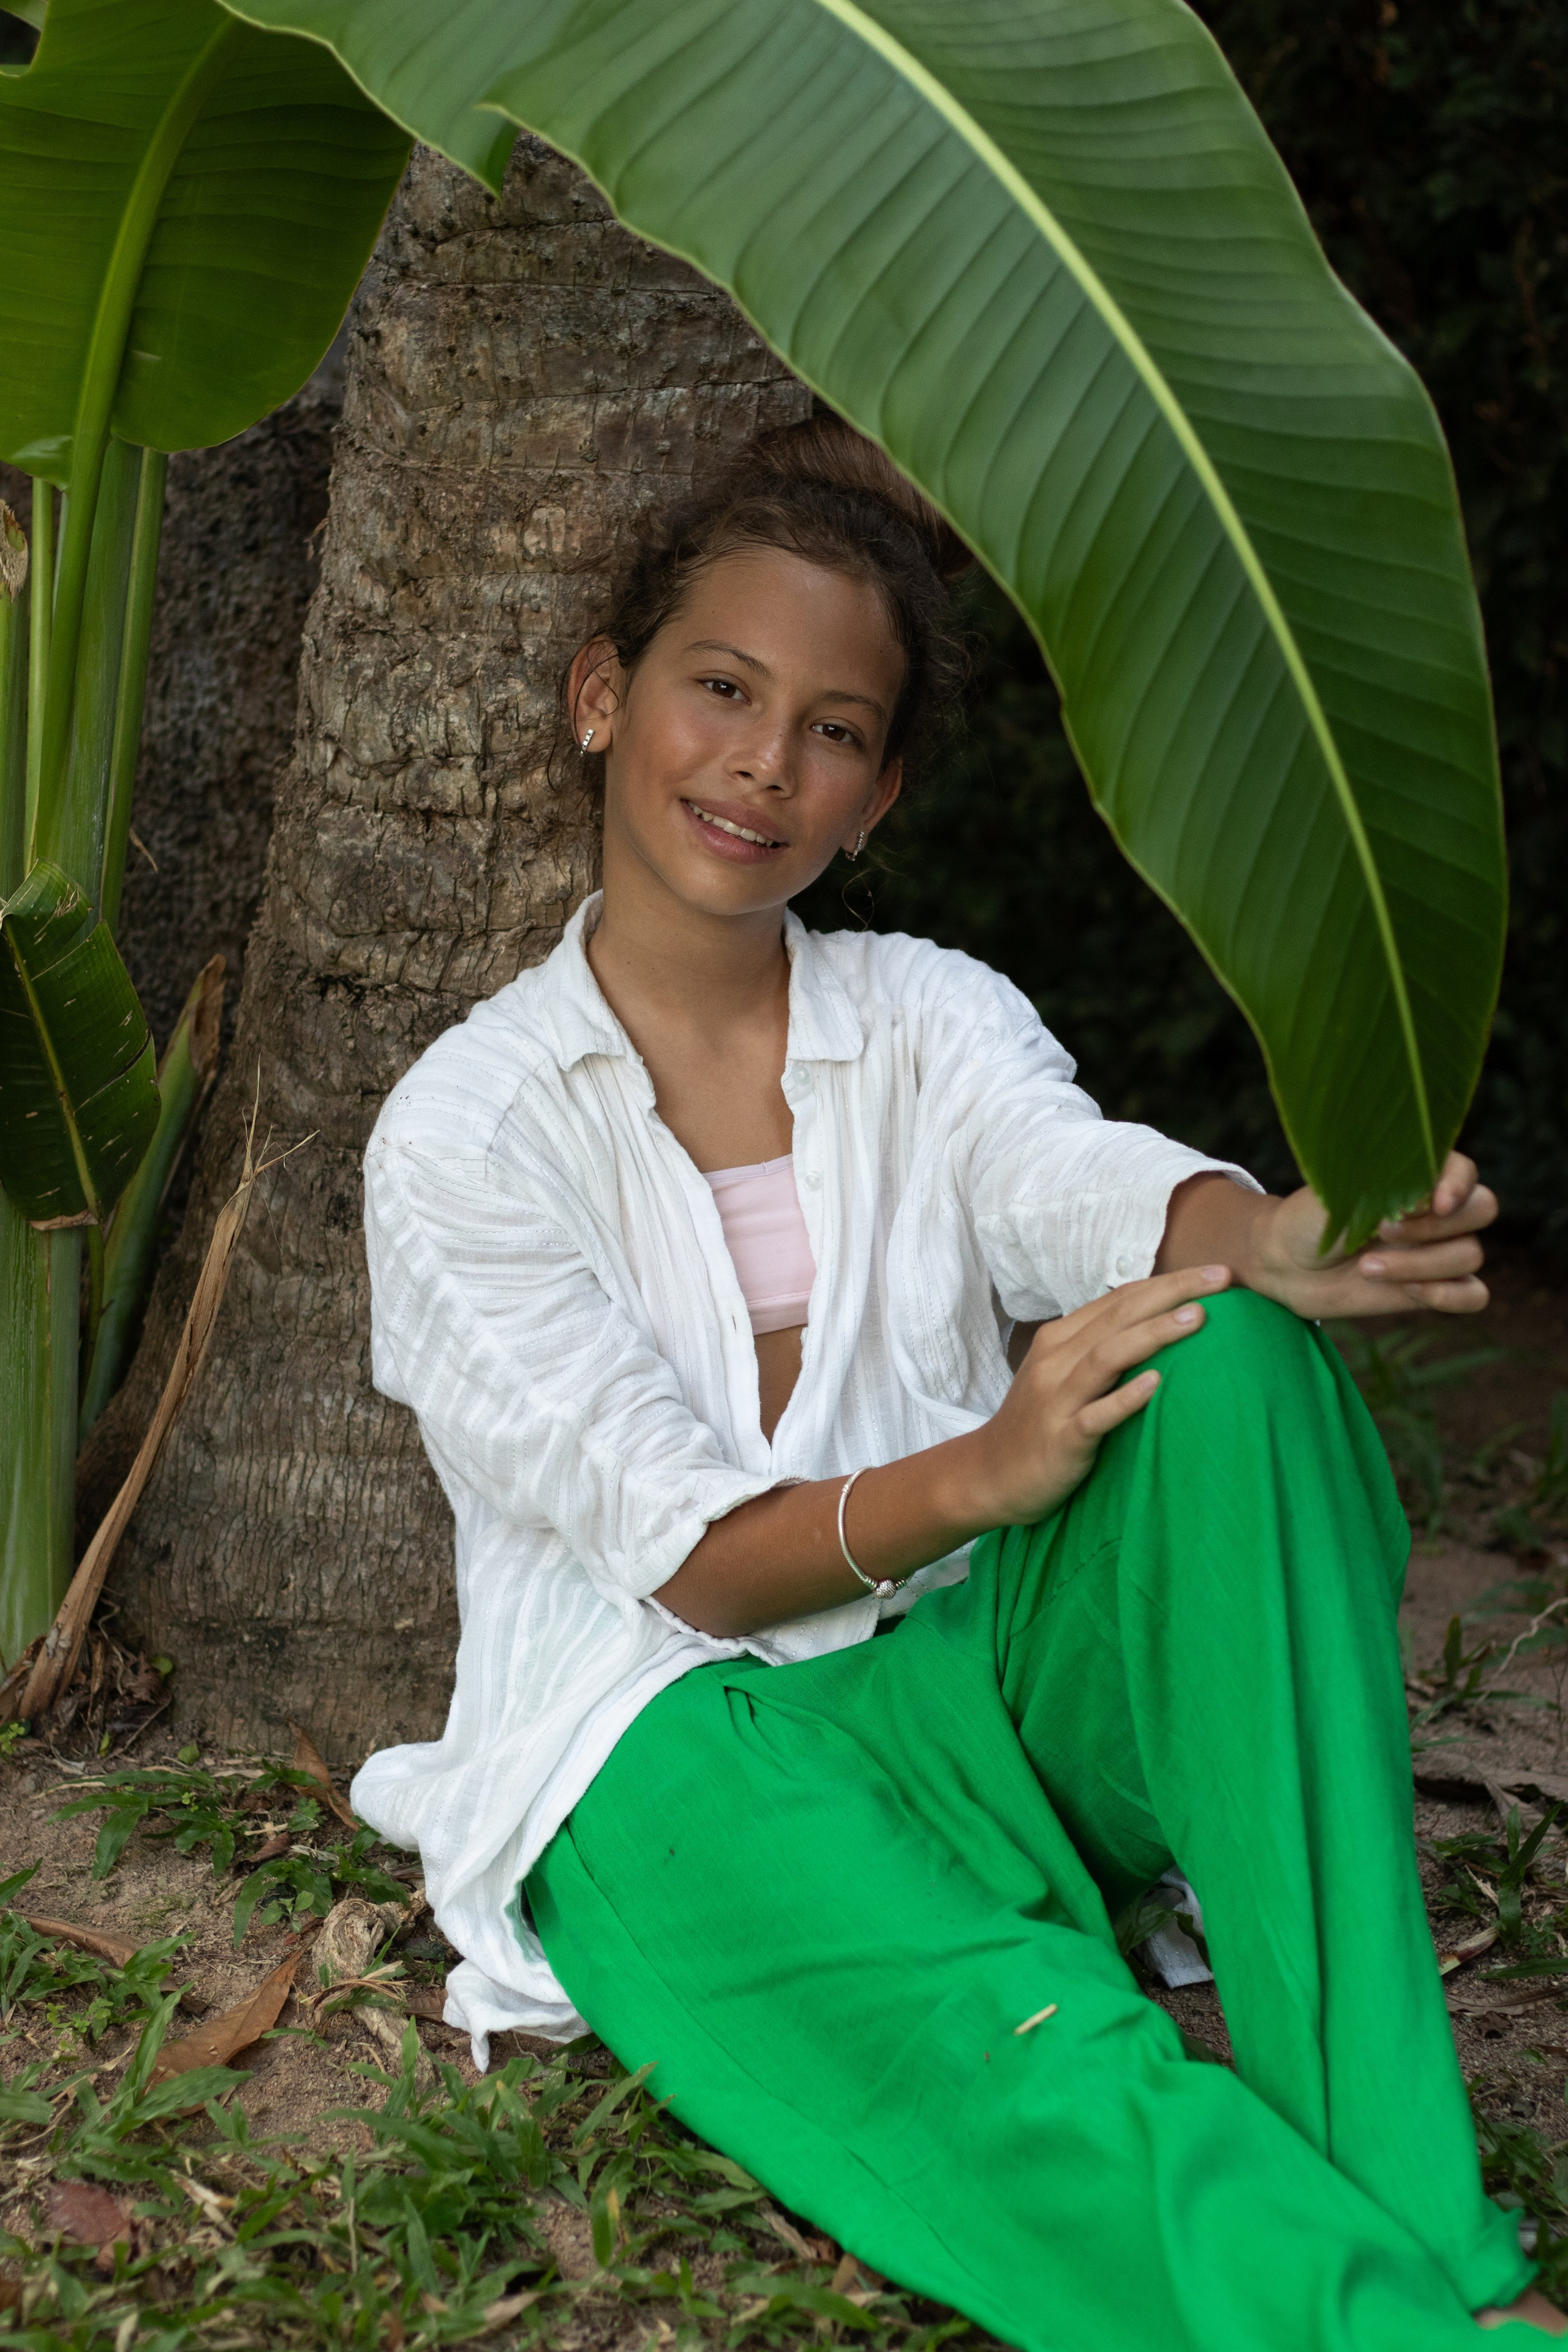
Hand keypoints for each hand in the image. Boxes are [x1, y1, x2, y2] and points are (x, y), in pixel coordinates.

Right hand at [957, 1265, 1232, 1527]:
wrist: (990, 1475)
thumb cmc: (1039, 1423)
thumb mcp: (1064, 1374)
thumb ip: (1100, 1348)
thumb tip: (1156, 1325)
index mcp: (1061, 1339)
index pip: (1119, 1299)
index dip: (1166, 1282)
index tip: (1214, 1274)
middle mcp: (1057, 1360)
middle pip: (1119, 1315)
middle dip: (1172, 1293)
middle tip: (1220, 1279)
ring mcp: (1057, 1398)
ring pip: (1108, 1355)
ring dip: (1154, 1333)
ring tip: (1197, 1318)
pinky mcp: (1062, 1438)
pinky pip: (1097, 1415)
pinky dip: (1126, 1397)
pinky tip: (1157, 1385)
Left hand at [1250, 1151, 1495, 1319]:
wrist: (1287, 1262)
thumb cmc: (1312, 1218)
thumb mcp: (1342, 1192)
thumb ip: (1389, 1187)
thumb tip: (1431, 1196)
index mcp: (1420, 1174)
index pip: (1466, 1171)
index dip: (1459, 1185)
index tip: (1434, 1201)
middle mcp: (1437, 1209)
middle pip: (1482, 1209)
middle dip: (1434, 1225)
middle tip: (1381, 1230)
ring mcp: (1439, 1248)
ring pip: (1471, 1254)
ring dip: (1419, 1264)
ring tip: (1366, 1267)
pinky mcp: (1433, 1287)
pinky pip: (1474, 1295)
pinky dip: (1450, 1296)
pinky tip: (1410, 1292)